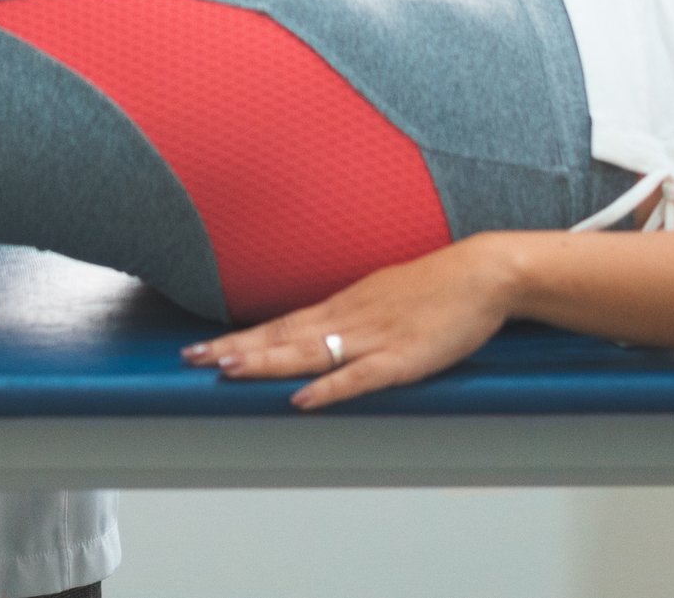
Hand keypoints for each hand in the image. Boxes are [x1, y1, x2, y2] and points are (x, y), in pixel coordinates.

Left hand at [182, 239, 522, 409]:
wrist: (482, 274)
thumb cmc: (437, 287)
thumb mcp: (382, 296)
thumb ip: (350, 316)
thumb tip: (317, 332)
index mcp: (344, 305)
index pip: (281, 324)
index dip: (240, 337)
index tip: (202, 347)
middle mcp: (349, 318)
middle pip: (283, 336)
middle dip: (236, 348)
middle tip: (191, 358)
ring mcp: (374, 337)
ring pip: (310, 353)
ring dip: (267, 363)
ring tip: (227, 370)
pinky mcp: (402, 358)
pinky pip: (359, 377)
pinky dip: (328, 389)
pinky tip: (302, 400)